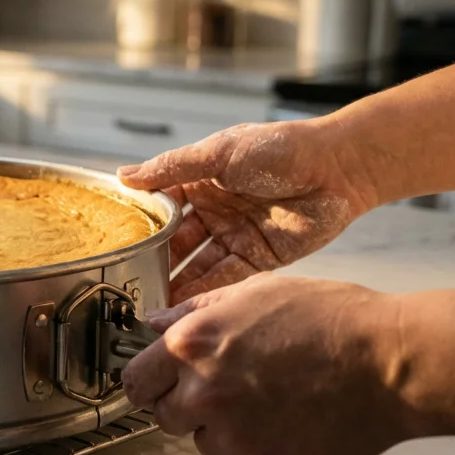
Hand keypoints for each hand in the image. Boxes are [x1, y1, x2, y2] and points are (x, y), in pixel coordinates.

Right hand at [118, 120, 378, 303]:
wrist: (338, 168)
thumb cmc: (282, 148)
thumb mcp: (219, 152)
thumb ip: (171, 167)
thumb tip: (124, 175)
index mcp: (201, 179)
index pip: (161, 207)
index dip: (141, 226)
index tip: (116, 246)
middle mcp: (214, 210)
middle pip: (176, 241)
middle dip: (155, 261)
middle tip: (129, 284)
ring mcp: (235, 235)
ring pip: (197, 263)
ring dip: (177, 282)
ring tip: (150, 302)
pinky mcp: (257, 258)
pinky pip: (225, 278)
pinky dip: (204, 291)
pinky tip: (183, 305)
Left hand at [121, 274, 415, 454]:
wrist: (391, 362)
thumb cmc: (330, 318)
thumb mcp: (255, 291)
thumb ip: (195, 311)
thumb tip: (153, 323)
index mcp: (192, 347)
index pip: (135, 381)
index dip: (148, 381)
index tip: (159, 382)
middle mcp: (204, 394)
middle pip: (165, 418)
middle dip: (187, 405)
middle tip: (226, 386)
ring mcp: (236, 435)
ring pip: (206, 442)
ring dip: (225, 427)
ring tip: (270, 397)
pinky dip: (265, 443)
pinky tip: (296, 415)